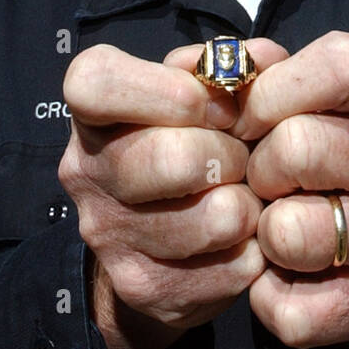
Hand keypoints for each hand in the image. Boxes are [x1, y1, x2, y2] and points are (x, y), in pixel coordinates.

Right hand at [57, 39, 287, 348]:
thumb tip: (264, 60)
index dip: (167, 91)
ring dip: (250, 205)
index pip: (99, 84)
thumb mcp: (201, 89)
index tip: (215, 105)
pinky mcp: (145, 287)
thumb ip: (232, 63)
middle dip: (230, 154)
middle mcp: (85, 170)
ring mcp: (108, 235)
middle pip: (171, 157)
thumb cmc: (190, 137)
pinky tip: (242, 238)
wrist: (158, 236)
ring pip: (214, 218)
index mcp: (91, 110)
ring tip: (245, 196)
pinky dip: (254, 251)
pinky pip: (231, 267)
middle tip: (242, 157)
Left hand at [232, 31, 348, 348]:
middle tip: (260, 181)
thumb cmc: (293, 151)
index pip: (343, 68)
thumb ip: (239, 73)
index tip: (244, 117)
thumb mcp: (277, 97)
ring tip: (274, 228)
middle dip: (257, 167)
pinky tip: (282, 275)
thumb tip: (202, 72)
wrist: (339, 246)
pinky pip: (292, 305)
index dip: (273, 91)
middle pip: (300, 146)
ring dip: (262, 234)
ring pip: (291, 230)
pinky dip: (267, 295)